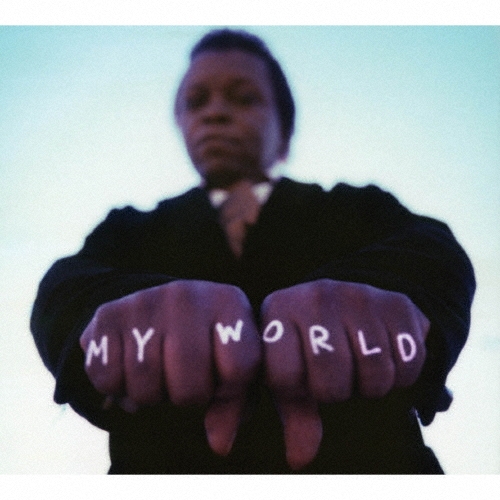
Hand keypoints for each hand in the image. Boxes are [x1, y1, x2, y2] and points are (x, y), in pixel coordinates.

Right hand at [80, 280, 260, 455]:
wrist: (160, 306)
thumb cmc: (206, 341)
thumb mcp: (230, 361)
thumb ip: (234, 402)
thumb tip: (220, 444)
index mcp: (229, 302)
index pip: (239, 368)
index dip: (228, 391)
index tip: (219, 380)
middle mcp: (188, 295)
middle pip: (189, 387)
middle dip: (186, 397)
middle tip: (183, 378)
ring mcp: (146, 301)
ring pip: (145, 388)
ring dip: (151, 395)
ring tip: (158, 371)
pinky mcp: (108, 314)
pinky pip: (106, 380)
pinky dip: (117, 388)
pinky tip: (130, 366)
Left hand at [260, 279, 429, 469]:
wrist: (347, 301)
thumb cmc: (309, 345)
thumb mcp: (291, 371)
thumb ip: (294, 415)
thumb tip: (298, 460)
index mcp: (278, 311)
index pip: (285, 377)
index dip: (299, 392)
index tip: (304, 379)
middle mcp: (316, 297)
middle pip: (332, 380)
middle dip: (337, 392)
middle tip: (337, 378)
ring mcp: (358, 295)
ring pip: (376, 373)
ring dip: (371, 385)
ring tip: (359, 367)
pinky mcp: (396, 304)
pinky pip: (410, 363)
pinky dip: (402, 374)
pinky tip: (385, 357)